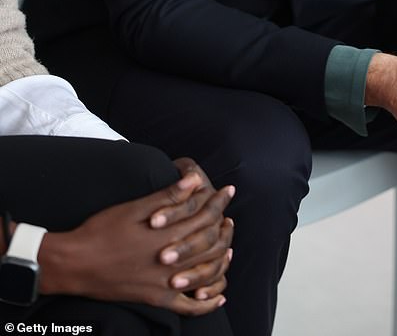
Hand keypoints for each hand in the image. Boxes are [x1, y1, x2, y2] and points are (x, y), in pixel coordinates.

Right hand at [39, 160, 234, 314]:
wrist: (75, 264)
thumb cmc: (102, 230)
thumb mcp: (135, 207)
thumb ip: (168, 196)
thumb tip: (194, 180)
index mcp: (167, 233)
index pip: (205, 216)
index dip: (219, 202)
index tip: (227, 191)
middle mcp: (170, 260)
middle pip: (210, 244)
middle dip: (224, 229)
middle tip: (230, 219)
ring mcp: (165, 283)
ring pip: (206, 273)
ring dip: (221, 260)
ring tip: (227, 247)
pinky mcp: (155, 299)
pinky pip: (189, 307)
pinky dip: (207, 303)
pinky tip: (217, 296)